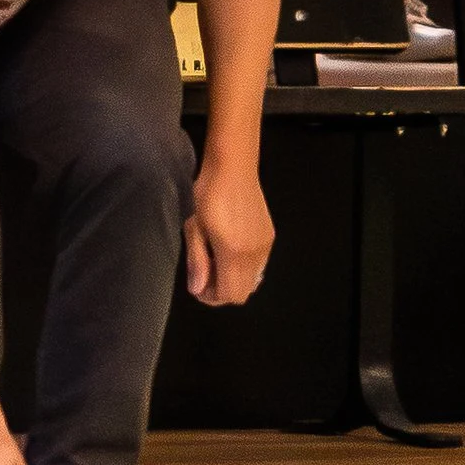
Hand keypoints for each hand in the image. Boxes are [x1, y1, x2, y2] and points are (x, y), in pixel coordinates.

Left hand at [186, 160, 273, 305]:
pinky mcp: (269, 236)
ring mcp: (265, 245)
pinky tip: (229, 249)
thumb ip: (197, 261)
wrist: (233, 167)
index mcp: (234, 252)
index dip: (211, 297)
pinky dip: (244, 268)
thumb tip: (198, 289)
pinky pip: (259, 265)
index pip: (229, 294)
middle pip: (243, 293)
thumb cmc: (208, 193)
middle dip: (222, 291)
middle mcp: (255, 253)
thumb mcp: (194, 227)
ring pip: (253, 281)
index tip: (197, 284)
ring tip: (216, 259)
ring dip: (234, 280)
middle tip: (205, 274)